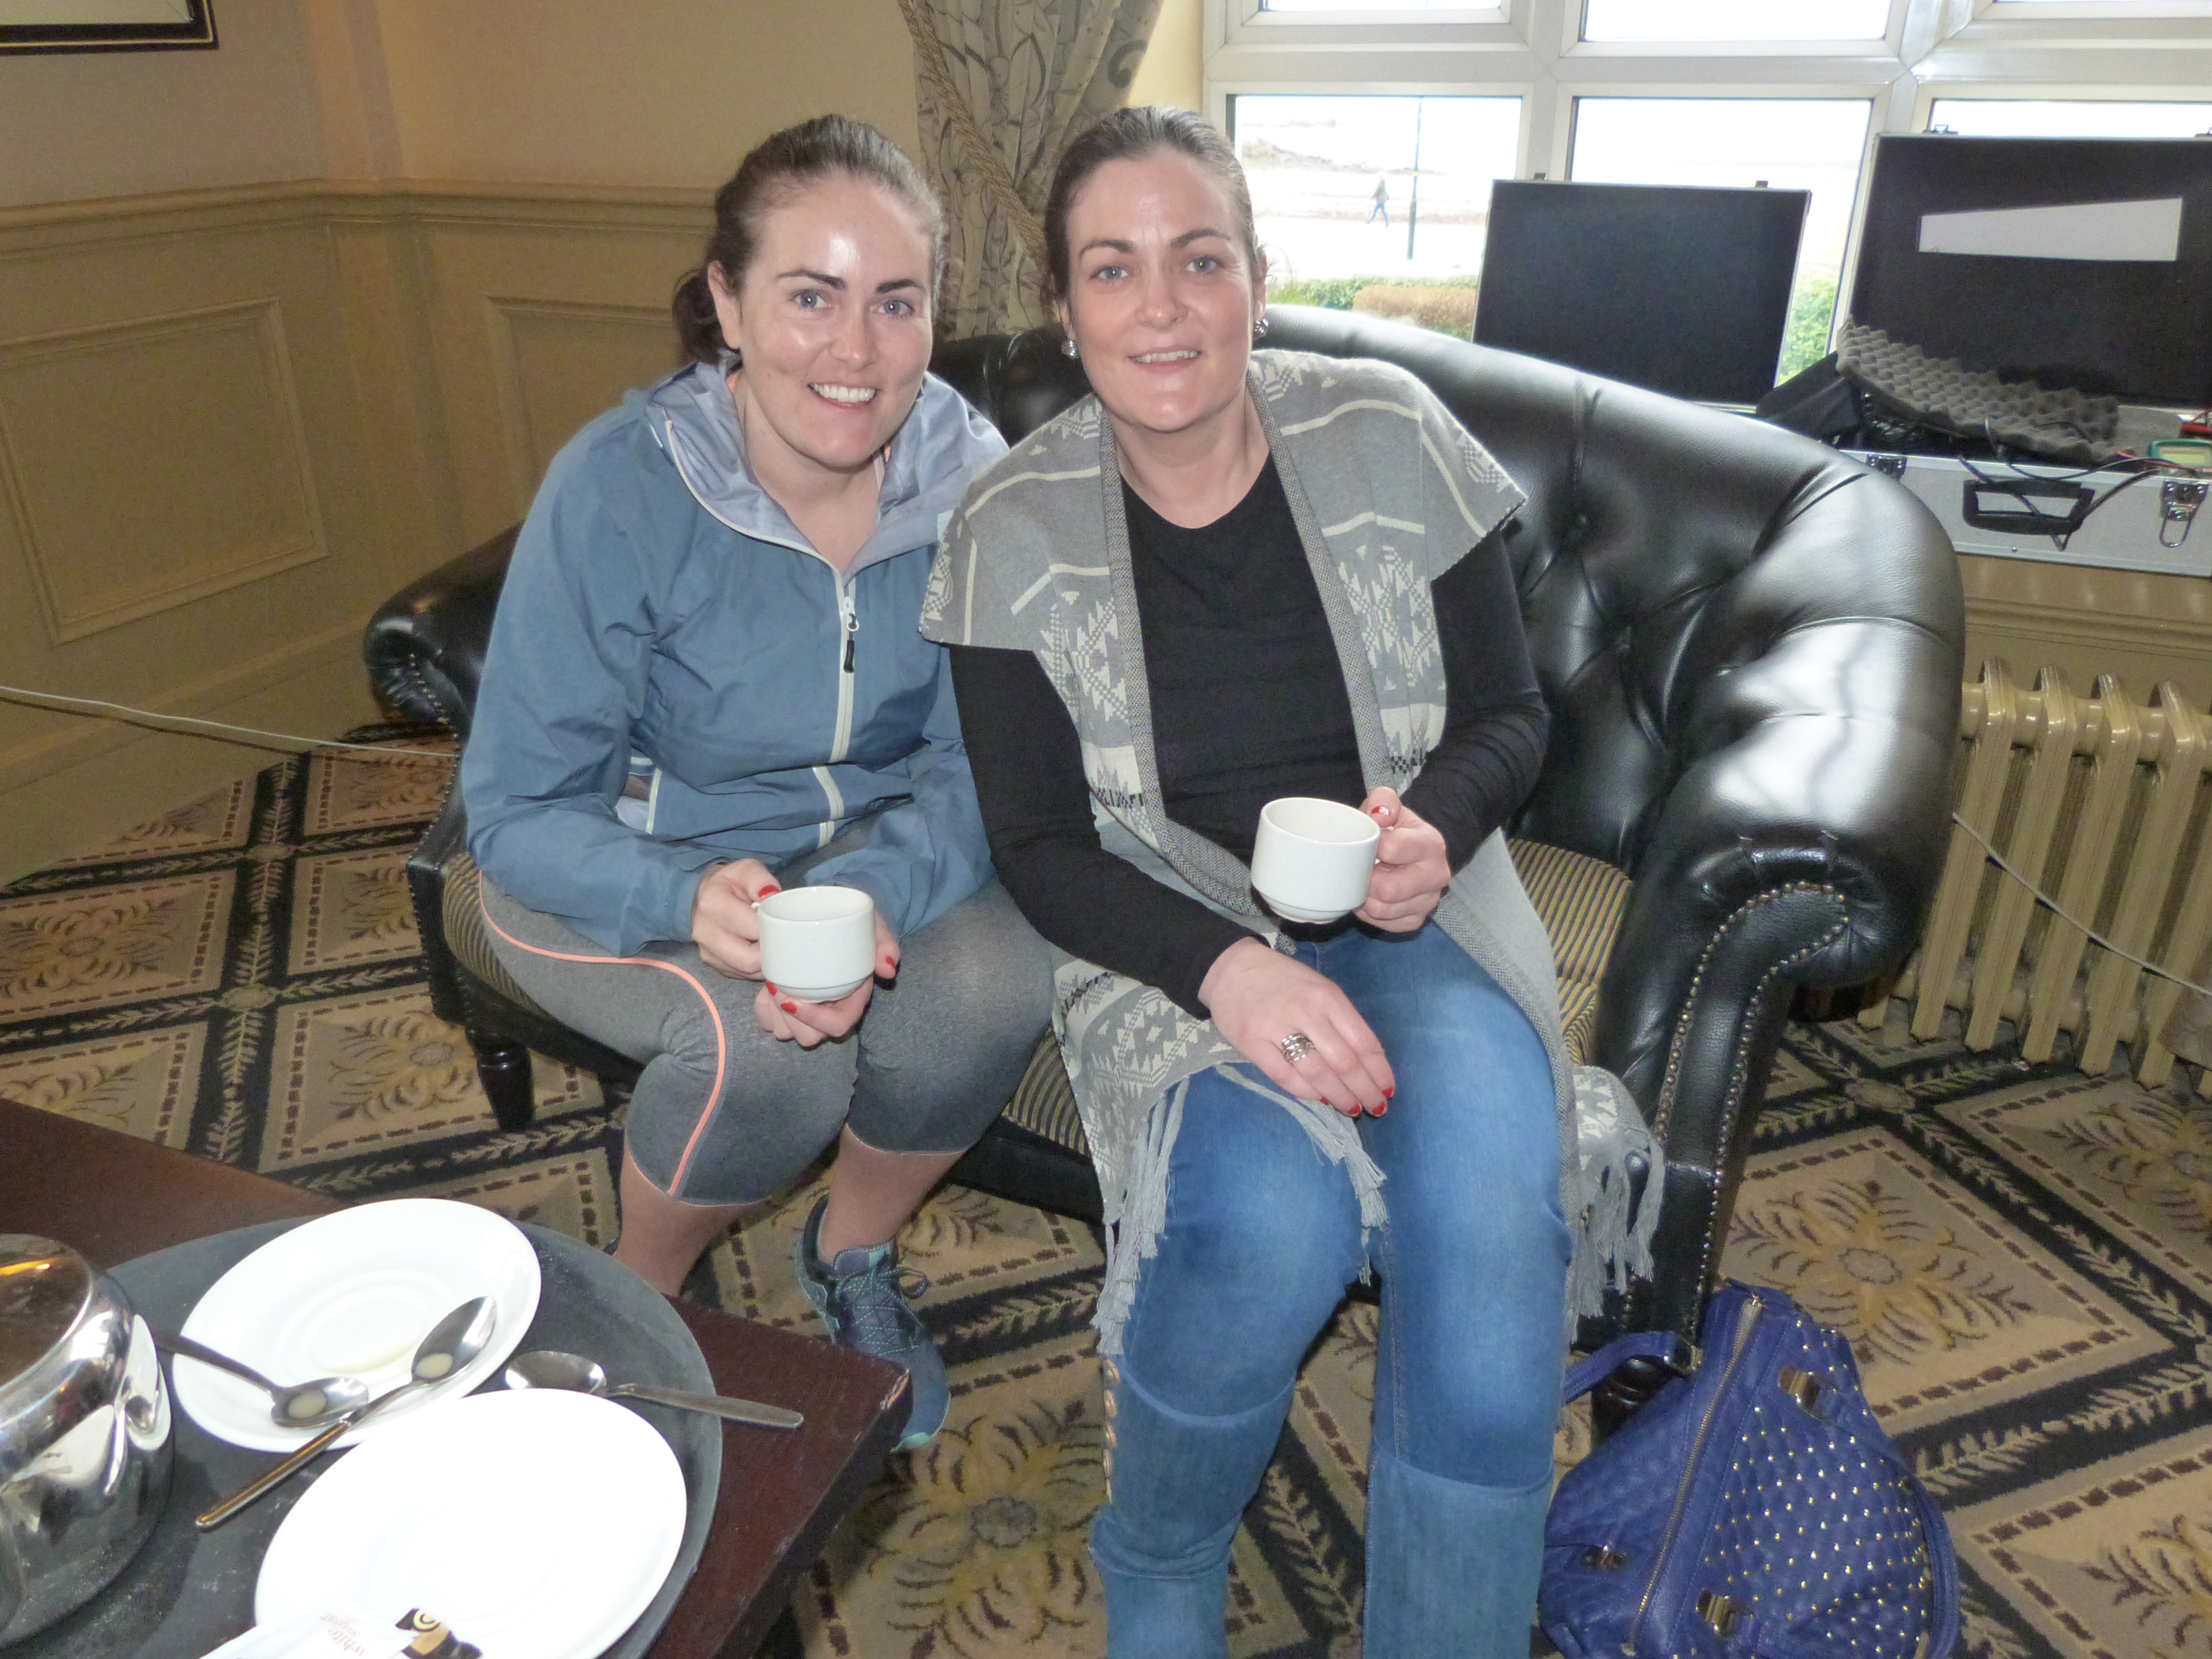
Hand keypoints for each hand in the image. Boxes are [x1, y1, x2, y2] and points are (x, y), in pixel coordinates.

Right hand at [689, 860, 779, 977]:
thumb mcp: (745, 870)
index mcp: (712, 905)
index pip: (752, 927)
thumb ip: (759, 879)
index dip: (773, 928)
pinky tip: (765, 953)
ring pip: (748, 971)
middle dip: (772, 951)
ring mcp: (709, 954)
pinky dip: (759, 968)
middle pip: (749, 959)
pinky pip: (744, 976)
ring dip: (767, 962)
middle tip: (785, 938)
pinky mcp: (717, 967)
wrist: (706, 898)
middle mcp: (706, 933)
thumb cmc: (731, 884)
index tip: (784, 922)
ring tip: (776, 944)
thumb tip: (771, 897)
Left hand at [755, 911, 899, 1047]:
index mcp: (852, 998)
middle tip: (774, 988)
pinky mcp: (787, 1006)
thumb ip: (885, 943)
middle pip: (811, 1036)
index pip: (839, 1024)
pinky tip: (763, 991)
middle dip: (789, 1020)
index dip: (815, 1019)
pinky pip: (770, 1023)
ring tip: (769, 988)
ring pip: (788, 1033)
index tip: (791, 999)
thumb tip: (887, 970)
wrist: (824, 912)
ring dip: (775, 1016)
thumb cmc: (851, 922)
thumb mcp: (872, 925)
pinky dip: (764, 1012)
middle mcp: (830, 1009)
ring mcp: (808, 1010)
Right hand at [1199, 938, 1393, 1114]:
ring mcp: (1277, 1027)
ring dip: (1339, 1096)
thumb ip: (1341, 1021)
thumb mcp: (1319, 989)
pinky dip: (1305, 1092)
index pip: (1363, 1041)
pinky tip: (1319, 1098)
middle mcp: (1306, 1011)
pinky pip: (1284, 1076)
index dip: (1379, 1070)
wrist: (1232, 968)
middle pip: (1344, 1061)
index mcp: (1328, 997)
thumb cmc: (1284, 981)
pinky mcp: (1251, 1042)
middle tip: (1375, 1107)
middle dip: (1364, 1089)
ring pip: (1317, 1072)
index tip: (1388, 1089)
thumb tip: (1364, 1064)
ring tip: (1351, 1109)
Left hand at [1356, 787, 1449, 933]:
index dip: (1368, 847)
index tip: (1361, 844)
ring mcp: (1428, 901)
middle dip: (1365, 880)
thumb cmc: (1394, 828)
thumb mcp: (1390, 806)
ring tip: (1360, 883)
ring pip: (1382, 911)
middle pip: (1388, 890)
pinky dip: (1369, 913)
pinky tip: (1369, 897)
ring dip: (1364, 899)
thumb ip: (1383, 801)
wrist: (1413, 850)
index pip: (1392, 849)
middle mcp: (1436, 875)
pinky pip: (1384, 924)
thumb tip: (1379, 815)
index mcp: (1430, 843)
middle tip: (1356, 869)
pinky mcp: (1416, 920)